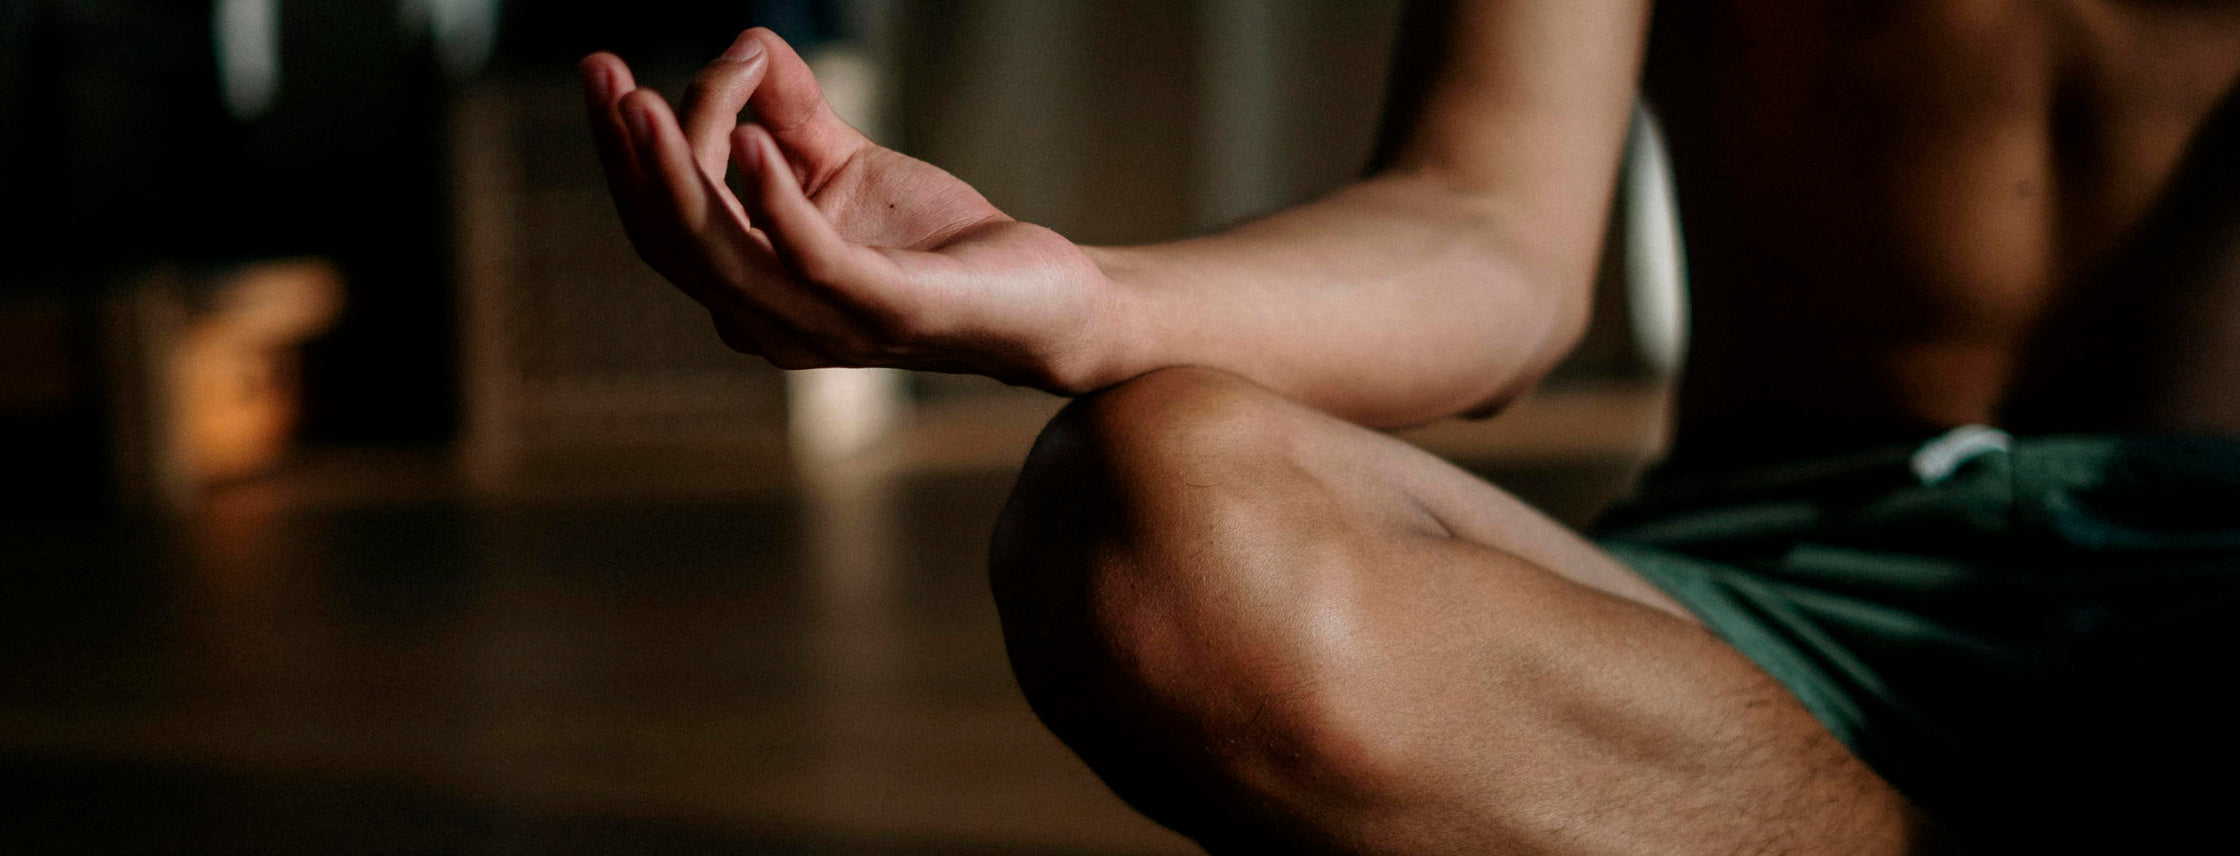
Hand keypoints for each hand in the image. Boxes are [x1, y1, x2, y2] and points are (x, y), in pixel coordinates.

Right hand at [580, 29, 1125, 392]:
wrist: (1047, 300)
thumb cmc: (942, 245)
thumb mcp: (848, 163)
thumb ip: (791, 115)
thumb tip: (748, 45)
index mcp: (752, 293)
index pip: (661, 226)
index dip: (622, 155)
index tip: (601, 73)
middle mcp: (771, 324)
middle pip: (672, 243)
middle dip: (629, 157)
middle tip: (604, 78)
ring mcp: (826, 329)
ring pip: (723, 257)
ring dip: (680, 173)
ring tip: (650, 102)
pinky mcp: (888, 313)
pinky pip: (810, 259)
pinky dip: (775, 198)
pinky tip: (752, 141)